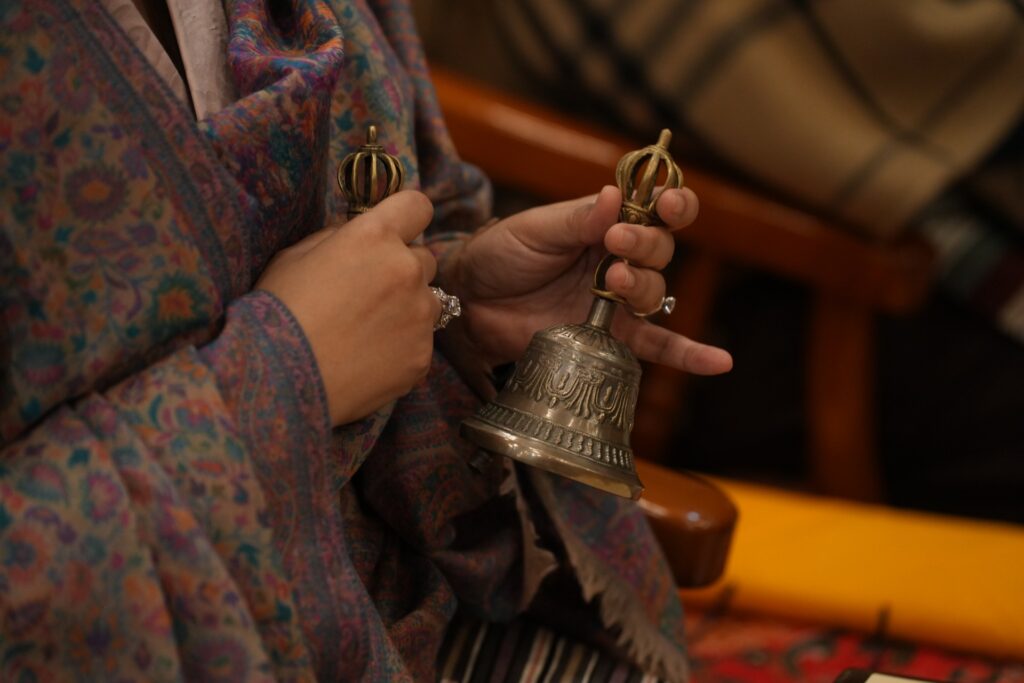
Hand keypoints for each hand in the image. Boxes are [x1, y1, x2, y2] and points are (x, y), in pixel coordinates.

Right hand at [256, 191, 440, 425]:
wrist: (278, 380)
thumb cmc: (278, 312)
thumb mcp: (294, 256)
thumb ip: (337, 236)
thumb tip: (356, 231)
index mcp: (375, 237)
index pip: (417, 206)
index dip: (407, 216)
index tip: (398, 229)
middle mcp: (406, 270)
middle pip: (424, 258)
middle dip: (402, 269)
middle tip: (368, 292)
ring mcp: (419, 316)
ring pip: (428, 302)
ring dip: (407, 309)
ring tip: (366, 330)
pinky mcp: (422, 356)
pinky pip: (420, 342)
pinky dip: (401, 347)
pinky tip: (367, 358)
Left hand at [442, 185, 731, 374]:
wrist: (470, 301)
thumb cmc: (501, 254)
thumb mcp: (535, 228)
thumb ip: (577, 218)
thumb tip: (616, 197)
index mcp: (605, 225)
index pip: (654, 210)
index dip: (671, 203)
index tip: (664, 201)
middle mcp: (618, 261)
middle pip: (661, 250)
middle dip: (645, 244)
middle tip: (615, 244)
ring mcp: (616, 302)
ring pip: (656, 292)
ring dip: (645, 285)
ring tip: (615, 282)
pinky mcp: (610, 339)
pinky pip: (657, 347)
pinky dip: (688, 355)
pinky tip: (719, 363)